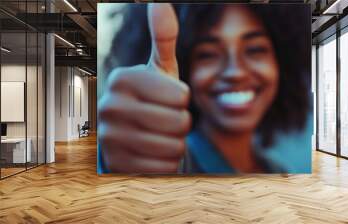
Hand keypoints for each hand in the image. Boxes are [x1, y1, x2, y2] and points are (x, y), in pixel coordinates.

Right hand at [98, 4, 190, 172]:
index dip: (182, 99)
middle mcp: (110, 107)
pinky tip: (154, 151)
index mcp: (122, 79)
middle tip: (165, 118)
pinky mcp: (117, 164)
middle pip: (179, 123)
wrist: (131, 131)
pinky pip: (164, 167)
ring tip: (160, 133)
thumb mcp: (159, 68)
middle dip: (181, 123)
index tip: (167, 97)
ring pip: (174, 147)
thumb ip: (163, 37)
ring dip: (175, 143)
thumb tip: (160, 4)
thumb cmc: (152, 97)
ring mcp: (110, 138)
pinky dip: (167, 162)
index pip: (181, 96)